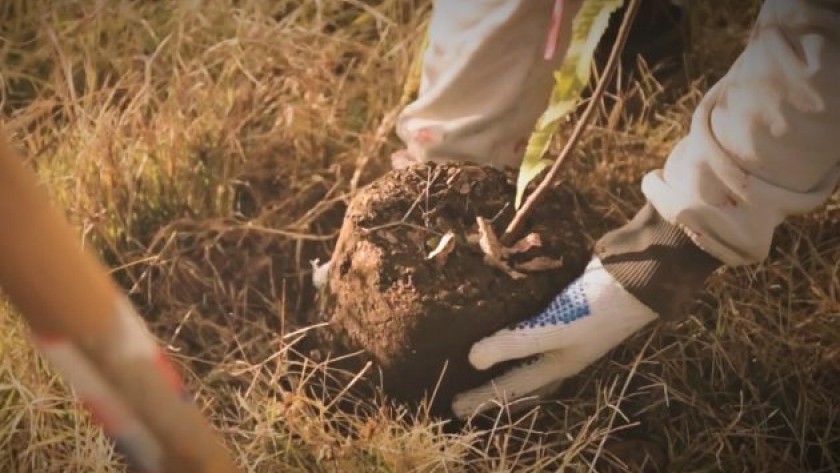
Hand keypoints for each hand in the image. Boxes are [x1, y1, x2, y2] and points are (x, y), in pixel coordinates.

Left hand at [451, 202, 723, 419]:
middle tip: (460, 396)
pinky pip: (531, 329)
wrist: (639, 276)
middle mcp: (559, 355)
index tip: (453, 408)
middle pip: (519, 382)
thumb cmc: (597, 308)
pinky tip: (500, 320)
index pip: (510, 390)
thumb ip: (513, 343)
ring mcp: (563, 333)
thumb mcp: (554, 329)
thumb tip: (472, 359)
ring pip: (526, 359)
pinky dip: (514, 333)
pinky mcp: (564, 309)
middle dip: (492, 392)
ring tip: (476, 364)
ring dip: (503, 365)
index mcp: (557, 366)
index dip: (482, 399)